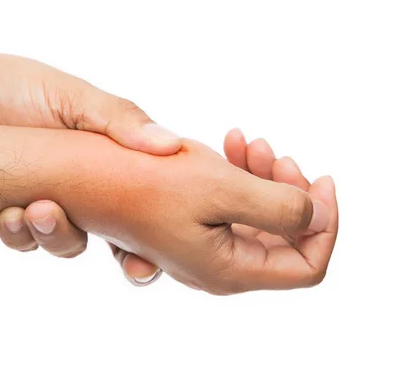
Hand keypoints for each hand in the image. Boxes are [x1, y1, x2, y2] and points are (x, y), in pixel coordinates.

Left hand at [0, 46, 179, 284]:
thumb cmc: (12, 86)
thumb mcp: (73, 96)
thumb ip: (119, 120)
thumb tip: (171, 145)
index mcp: (109, 156)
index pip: (150, 198)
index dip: (162, 228)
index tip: (165, 249)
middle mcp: (85, 186)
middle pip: (121, 237)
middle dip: (130, 258)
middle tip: (132, 264)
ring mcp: (48, 203)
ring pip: (70, 242)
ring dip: (61, 234)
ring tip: (41, 209)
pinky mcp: (12, 216)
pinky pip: (26, 241)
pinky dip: (21, 232)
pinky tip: (9, 212)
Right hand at [67, 132, 337, 293]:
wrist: (84, 177)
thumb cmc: (143, 183)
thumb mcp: (222, 189)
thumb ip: (282, 207)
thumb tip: (318, 216)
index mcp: (229, 268)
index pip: (306, 264)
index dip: (324, 223)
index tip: (319, 180)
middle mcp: (217, 266)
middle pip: (283, 239)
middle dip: (289, 191)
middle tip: (277, 154)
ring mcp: (201, 247)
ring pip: (256, 218)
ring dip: (261, 177)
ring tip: (246, 141)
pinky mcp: (188, 225)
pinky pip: (229, 206)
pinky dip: (236, 176)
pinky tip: (228, 145)